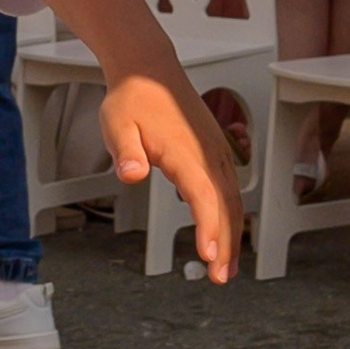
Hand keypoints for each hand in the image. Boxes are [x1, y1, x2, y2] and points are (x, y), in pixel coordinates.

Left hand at [101, 68, 240, 283]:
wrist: (149, 70)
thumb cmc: (132, 99)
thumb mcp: (116, 125)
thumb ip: (125, 153)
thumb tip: (132, 174)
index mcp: (185, 151)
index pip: (203, 195)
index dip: (208, 227)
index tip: (209, 256)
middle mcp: (209, 154)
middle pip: (226, 205)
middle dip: (226, 245)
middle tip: (219, 278)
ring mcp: (217, 153)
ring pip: (233, 200)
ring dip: (233, 235)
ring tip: (226, 269)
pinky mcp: (216, 152)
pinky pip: (230, 190)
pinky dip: (232, 216)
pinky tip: (226, 236)